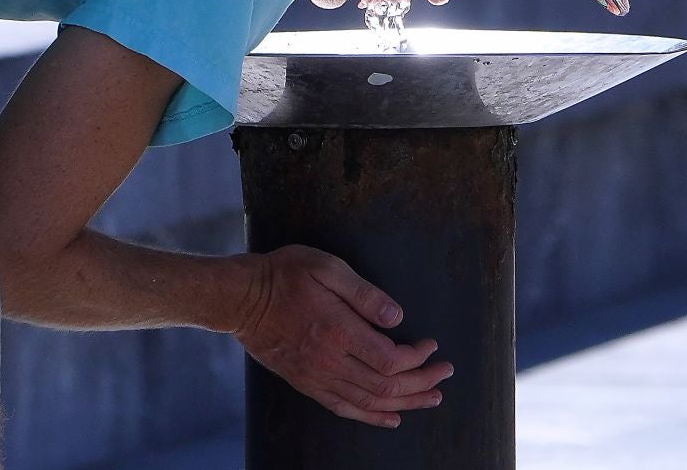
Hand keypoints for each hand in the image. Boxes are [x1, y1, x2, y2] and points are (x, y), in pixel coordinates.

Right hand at [233, 245, 453, 427]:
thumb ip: (365, 294)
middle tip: (444, 374)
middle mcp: (330, 361)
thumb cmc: (285, 275)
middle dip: (421, 382)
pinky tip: (390, 417)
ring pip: (368, 402)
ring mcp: (316, 377)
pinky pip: (343, 408)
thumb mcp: (327, 268)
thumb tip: (397, 318)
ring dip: (405, 404)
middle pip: (386, 386)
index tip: (431, 346)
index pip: (390, 359)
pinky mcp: (306, 383)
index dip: (417, 358)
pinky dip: (370, 416)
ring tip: (430, 399)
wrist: (242, 299)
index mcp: (339, 331)